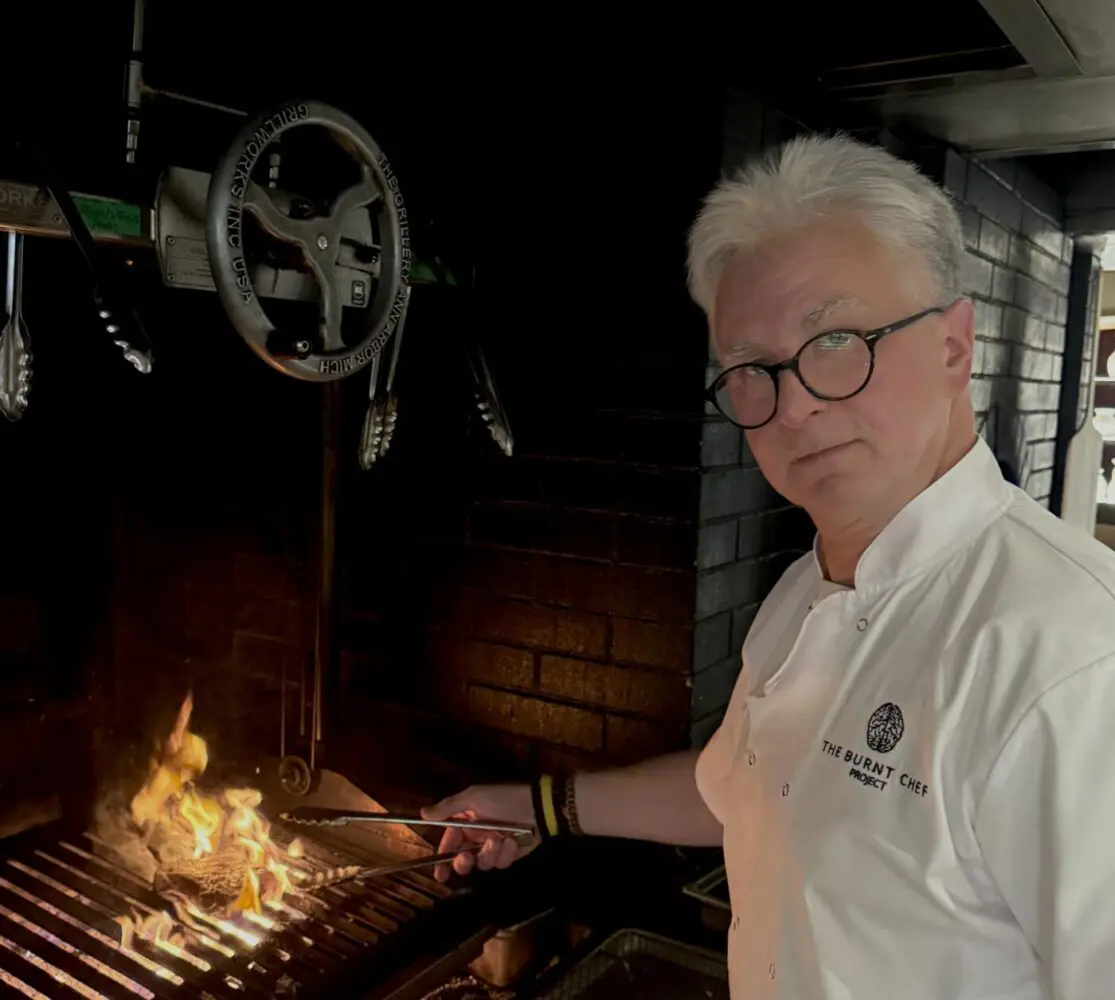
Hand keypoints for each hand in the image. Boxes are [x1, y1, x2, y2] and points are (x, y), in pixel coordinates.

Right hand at [420, 783, 538, 881]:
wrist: (537, 806)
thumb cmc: (503, 799)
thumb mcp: (474, 798)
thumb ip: (448, 808)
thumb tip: (422, 813)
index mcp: (466, 822)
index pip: (449, 844)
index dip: (442, 860)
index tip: (439, 874)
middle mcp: (478, 836)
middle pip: (463, 859)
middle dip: (464, 862)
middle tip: (468, 859)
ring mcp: (493, 846)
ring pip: (483, 863)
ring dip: (489, 854)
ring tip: (499, 840)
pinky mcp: (509, 854)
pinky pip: (501, 862)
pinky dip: (506, 853)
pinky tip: (513, 841)